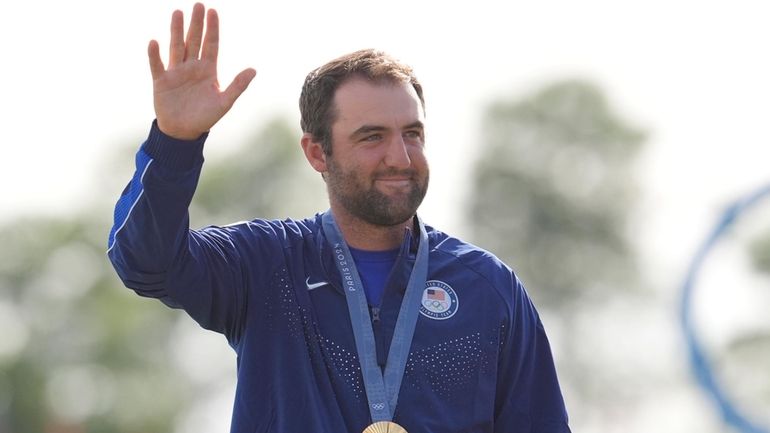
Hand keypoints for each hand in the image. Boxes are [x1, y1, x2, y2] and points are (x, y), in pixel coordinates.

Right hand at [148, 3, 256, 139]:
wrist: (184, 132)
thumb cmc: (205, 117)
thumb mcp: (225, 102)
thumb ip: (238, 86)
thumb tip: (254, 70)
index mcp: (208, 70)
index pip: (211, 45)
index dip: (212, 29)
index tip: (213, 11)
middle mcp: (192, 67)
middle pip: (194, 41)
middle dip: (196, 23)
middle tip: (198, 4)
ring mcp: (176, 72)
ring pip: (176, 47)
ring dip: (176, 31)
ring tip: (177, 13)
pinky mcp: (161, 81)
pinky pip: (158, 65)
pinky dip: (155, 55)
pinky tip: (155, 42)